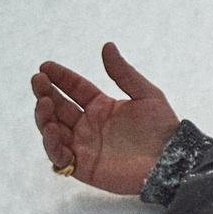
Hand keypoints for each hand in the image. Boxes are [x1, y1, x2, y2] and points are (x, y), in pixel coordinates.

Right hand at [32, 43, 180, 195]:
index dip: (60, 77)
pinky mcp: (84, 167)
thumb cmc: (164, 128)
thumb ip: (123, 73)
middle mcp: (89, 126)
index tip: (45, 66)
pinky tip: (53, 129)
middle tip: (38, 80)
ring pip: (52, 130)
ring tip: (45, 103)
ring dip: (44, 116)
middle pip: (58, 107)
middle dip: (45, 93)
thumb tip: (107, 45)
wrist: (173, 160)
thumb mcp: (146, 94)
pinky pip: (59, 157)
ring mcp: (84, 146)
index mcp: (102, 107)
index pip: (75, 89)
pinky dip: (52, 144)